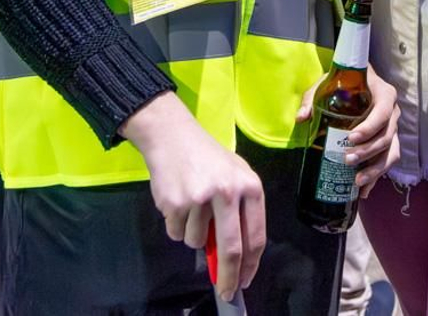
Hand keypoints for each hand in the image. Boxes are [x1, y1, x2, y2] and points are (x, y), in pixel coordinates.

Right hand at [122, 96, 265, 300]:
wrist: (172, 135)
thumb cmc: (207, 158)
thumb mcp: (233, 176)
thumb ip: (239, 213)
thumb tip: (234, 258)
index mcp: (250, 186)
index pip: (255, 236)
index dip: (251, 265)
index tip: (245, 282)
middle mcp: (228, 192)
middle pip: (231, 249)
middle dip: (228, 277)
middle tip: (226, 292)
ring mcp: (201, 198)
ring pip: (197, 243)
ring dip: (193, 236)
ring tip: (190, 207)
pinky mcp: (176, 203)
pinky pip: (177, 234)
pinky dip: (176, 226)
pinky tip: (176, 202)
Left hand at [296, 64, 399, 195]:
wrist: (358, 81)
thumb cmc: (343, 82)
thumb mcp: (326, 84)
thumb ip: (312, 98)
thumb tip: (301, 118)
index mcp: (384, 94)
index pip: (383, 112)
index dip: (370, 128)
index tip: (351, 138)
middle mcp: (393, 112)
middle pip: (386, 136)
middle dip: (367, 152)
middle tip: (347, 159)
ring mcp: (393, 128)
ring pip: (391, 152)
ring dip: (375, 169)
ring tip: (356, 181)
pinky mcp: (389, 142)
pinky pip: (388, 160)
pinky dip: (377, 176)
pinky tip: (364, 190)